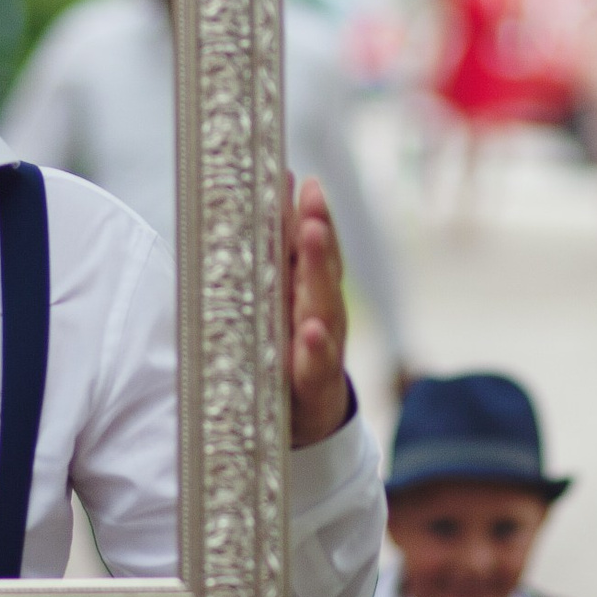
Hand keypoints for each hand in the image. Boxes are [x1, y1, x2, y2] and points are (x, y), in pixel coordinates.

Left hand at [285, 175, 351, 447]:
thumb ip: (278, 254)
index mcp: (309, 289)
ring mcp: (324, 346)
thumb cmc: (290, 349)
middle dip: (317, 230)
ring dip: (318, 270)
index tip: (302, 178)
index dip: (309, 210)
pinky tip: (311, 331)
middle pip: (321, 266)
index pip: (312, 244)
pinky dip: (315, 348)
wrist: (312, 418)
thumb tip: (273, 190)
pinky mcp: (316, 385)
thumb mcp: (281, 302)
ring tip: (312, 236)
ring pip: (323, 305)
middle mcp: (322, 311)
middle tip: (311, 196)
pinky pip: (316, 366)